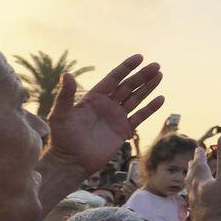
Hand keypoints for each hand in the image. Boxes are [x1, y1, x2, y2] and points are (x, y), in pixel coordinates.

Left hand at [42, 55, 164, 176]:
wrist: (71, 162)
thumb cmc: (62, 139)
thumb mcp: (60, 115)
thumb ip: (65, 96)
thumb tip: (66, 74)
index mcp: (94, 98)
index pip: (113, 79)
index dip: (126, 68)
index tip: (139, 57)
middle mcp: (107, 105)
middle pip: (128, 86)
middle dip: (142, 76)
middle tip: (156, 65)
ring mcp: (116, 117)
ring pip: (136, 98)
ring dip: (148, 87)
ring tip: (159, 75)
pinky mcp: (123, 131)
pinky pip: (139, 117)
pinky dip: (150, 108)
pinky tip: (160, 98)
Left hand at [188, 136, 220, 220]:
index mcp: (201, 181)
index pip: (199, 165)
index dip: (199, 156)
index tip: (198, 149)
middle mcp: (195, 193)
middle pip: (191, 177)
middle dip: (192, 167)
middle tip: (191, 162)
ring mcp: (195, 206)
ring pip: (190, 190)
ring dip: (191, 181)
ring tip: (191, 179)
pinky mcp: (198, 217)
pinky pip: (194, 202)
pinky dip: (194, 196)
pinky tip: (197, 201)